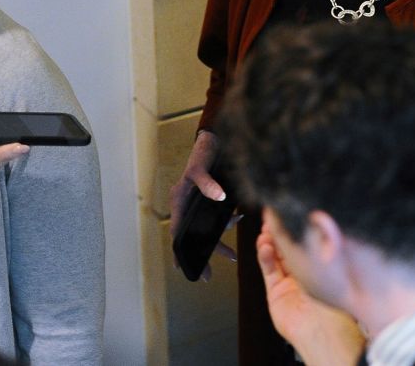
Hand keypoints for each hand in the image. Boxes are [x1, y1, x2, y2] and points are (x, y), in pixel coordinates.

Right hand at [169, 130, 235, 279]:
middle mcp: (186, 204)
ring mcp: (198, 203)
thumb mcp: (201, 167)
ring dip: (219, 243)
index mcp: (179, 200)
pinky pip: (217, 218)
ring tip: (233, 257)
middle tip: (209, 275)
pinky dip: (226, 223)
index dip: (179, 252)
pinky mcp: (210, 200)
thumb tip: (221, 198)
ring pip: (207, 230)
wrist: (213, 138)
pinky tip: (238, 220)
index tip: (182, 269)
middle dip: (203, 255)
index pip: (176, 232)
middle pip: (193, 236)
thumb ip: (207, 183)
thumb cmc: (203, 151)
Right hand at [257, 224, 363, 364]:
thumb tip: (322, 218)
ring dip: (269, 243)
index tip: (287, 213)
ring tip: (266, 232)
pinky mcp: (276, 292)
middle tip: (272, 218)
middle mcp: (303, 274)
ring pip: (276, 257)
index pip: (304, 242)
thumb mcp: (329, 262)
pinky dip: (265, 257)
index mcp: (320, 266)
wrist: (321, 326)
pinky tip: (264, 247)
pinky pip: (268, 270)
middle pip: (288, 248)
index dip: (295, 227)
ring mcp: (289, 283)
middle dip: (280, 232)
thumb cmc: (332, 296)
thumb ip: (324, 240)